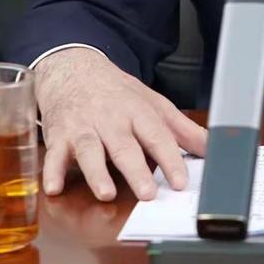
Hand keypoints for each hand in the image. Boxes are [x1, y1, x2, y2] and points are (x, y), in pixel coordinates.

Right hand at [35, 47, 207, 202]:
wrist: (74, 69)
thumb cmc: (117, 93)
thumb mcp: (153, 104)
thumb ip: (182, 130)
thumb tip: (212, 148)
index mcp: (137, 112)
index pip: (157, 136)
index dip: (170, 159)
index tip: (181, 181)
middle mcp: (110, 120)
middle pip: (124, 146)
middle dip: (136, 170)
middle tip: (147, 193)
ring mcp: (83, 128)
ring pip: (89, 150)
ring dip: (96, 173)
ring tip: (106, 193)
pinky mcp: (58, 137)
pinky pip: (53, 155)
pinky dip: (51, 171)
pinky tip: (53, 187)